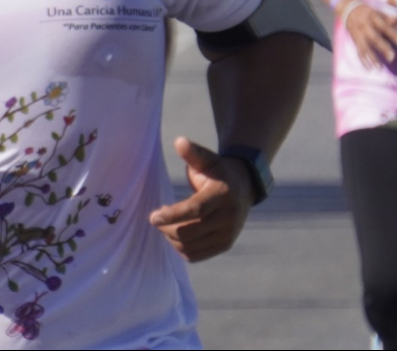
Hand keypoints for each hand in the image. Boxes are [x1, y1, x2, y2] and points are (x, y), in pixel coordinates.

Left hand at [149, 137, 254, 261]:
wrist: (244, 188)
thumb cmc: (218, 172)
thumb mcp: (207, 159)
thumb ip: (193, 153)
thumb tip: (179, 141)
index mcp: (223, 195)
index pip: (195, 210)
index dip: (173, 215)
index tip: (153, 217)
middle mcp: (228, 218)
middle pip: (190, 232)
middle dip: (167, 228)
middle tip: (156, 218)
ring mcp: (228, 234)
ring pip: (191, 246)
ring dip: (171, 238)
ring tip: (166, 224)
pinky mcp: (224, 245)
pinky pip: (196, 256)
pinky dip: (180, 248)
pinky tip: (175, 233)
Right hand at [338, 0, 396, 68]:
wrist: (348, 8)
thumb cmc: (368, 11)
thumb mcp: (378, 11)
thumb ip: (391, 17)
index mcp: (373, 17)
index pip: (384, 26)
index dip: (392, 33)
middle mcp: (365, 25)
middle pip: (374, 38)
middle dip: (382, 48)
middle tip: (391, 57)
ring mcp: (359, 33)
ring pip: (365, 47)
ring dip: (371, 58)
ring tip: (378, 67)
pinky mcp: (355, 39)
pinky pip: (358, 50)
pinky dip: (363, 60)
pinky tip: (368, 68)